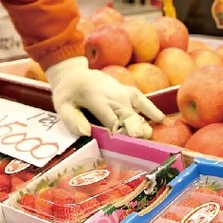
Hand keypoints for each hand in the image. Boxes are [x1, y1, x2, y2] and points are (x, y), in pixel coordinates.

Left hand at [47, 55, 163, 139]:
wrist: (75, 73)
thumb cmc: (68, 93)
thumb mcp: (62, 105)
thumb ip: (72, 120)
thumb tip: (86, 134)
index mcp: (96, 99)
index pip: (111, 121)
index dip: (119, 135)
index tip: (123, 149)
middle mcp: (113, 95)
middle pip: (128, 116)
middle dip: (134, 132)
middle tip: (140, 148)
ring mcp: (123, 91)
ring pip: (137, 111)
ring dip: (143, 125)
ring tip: (148, 138)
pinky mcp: (129, 91)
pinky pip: (143, 100)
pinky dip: (152, 110)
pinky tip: (161, 120)